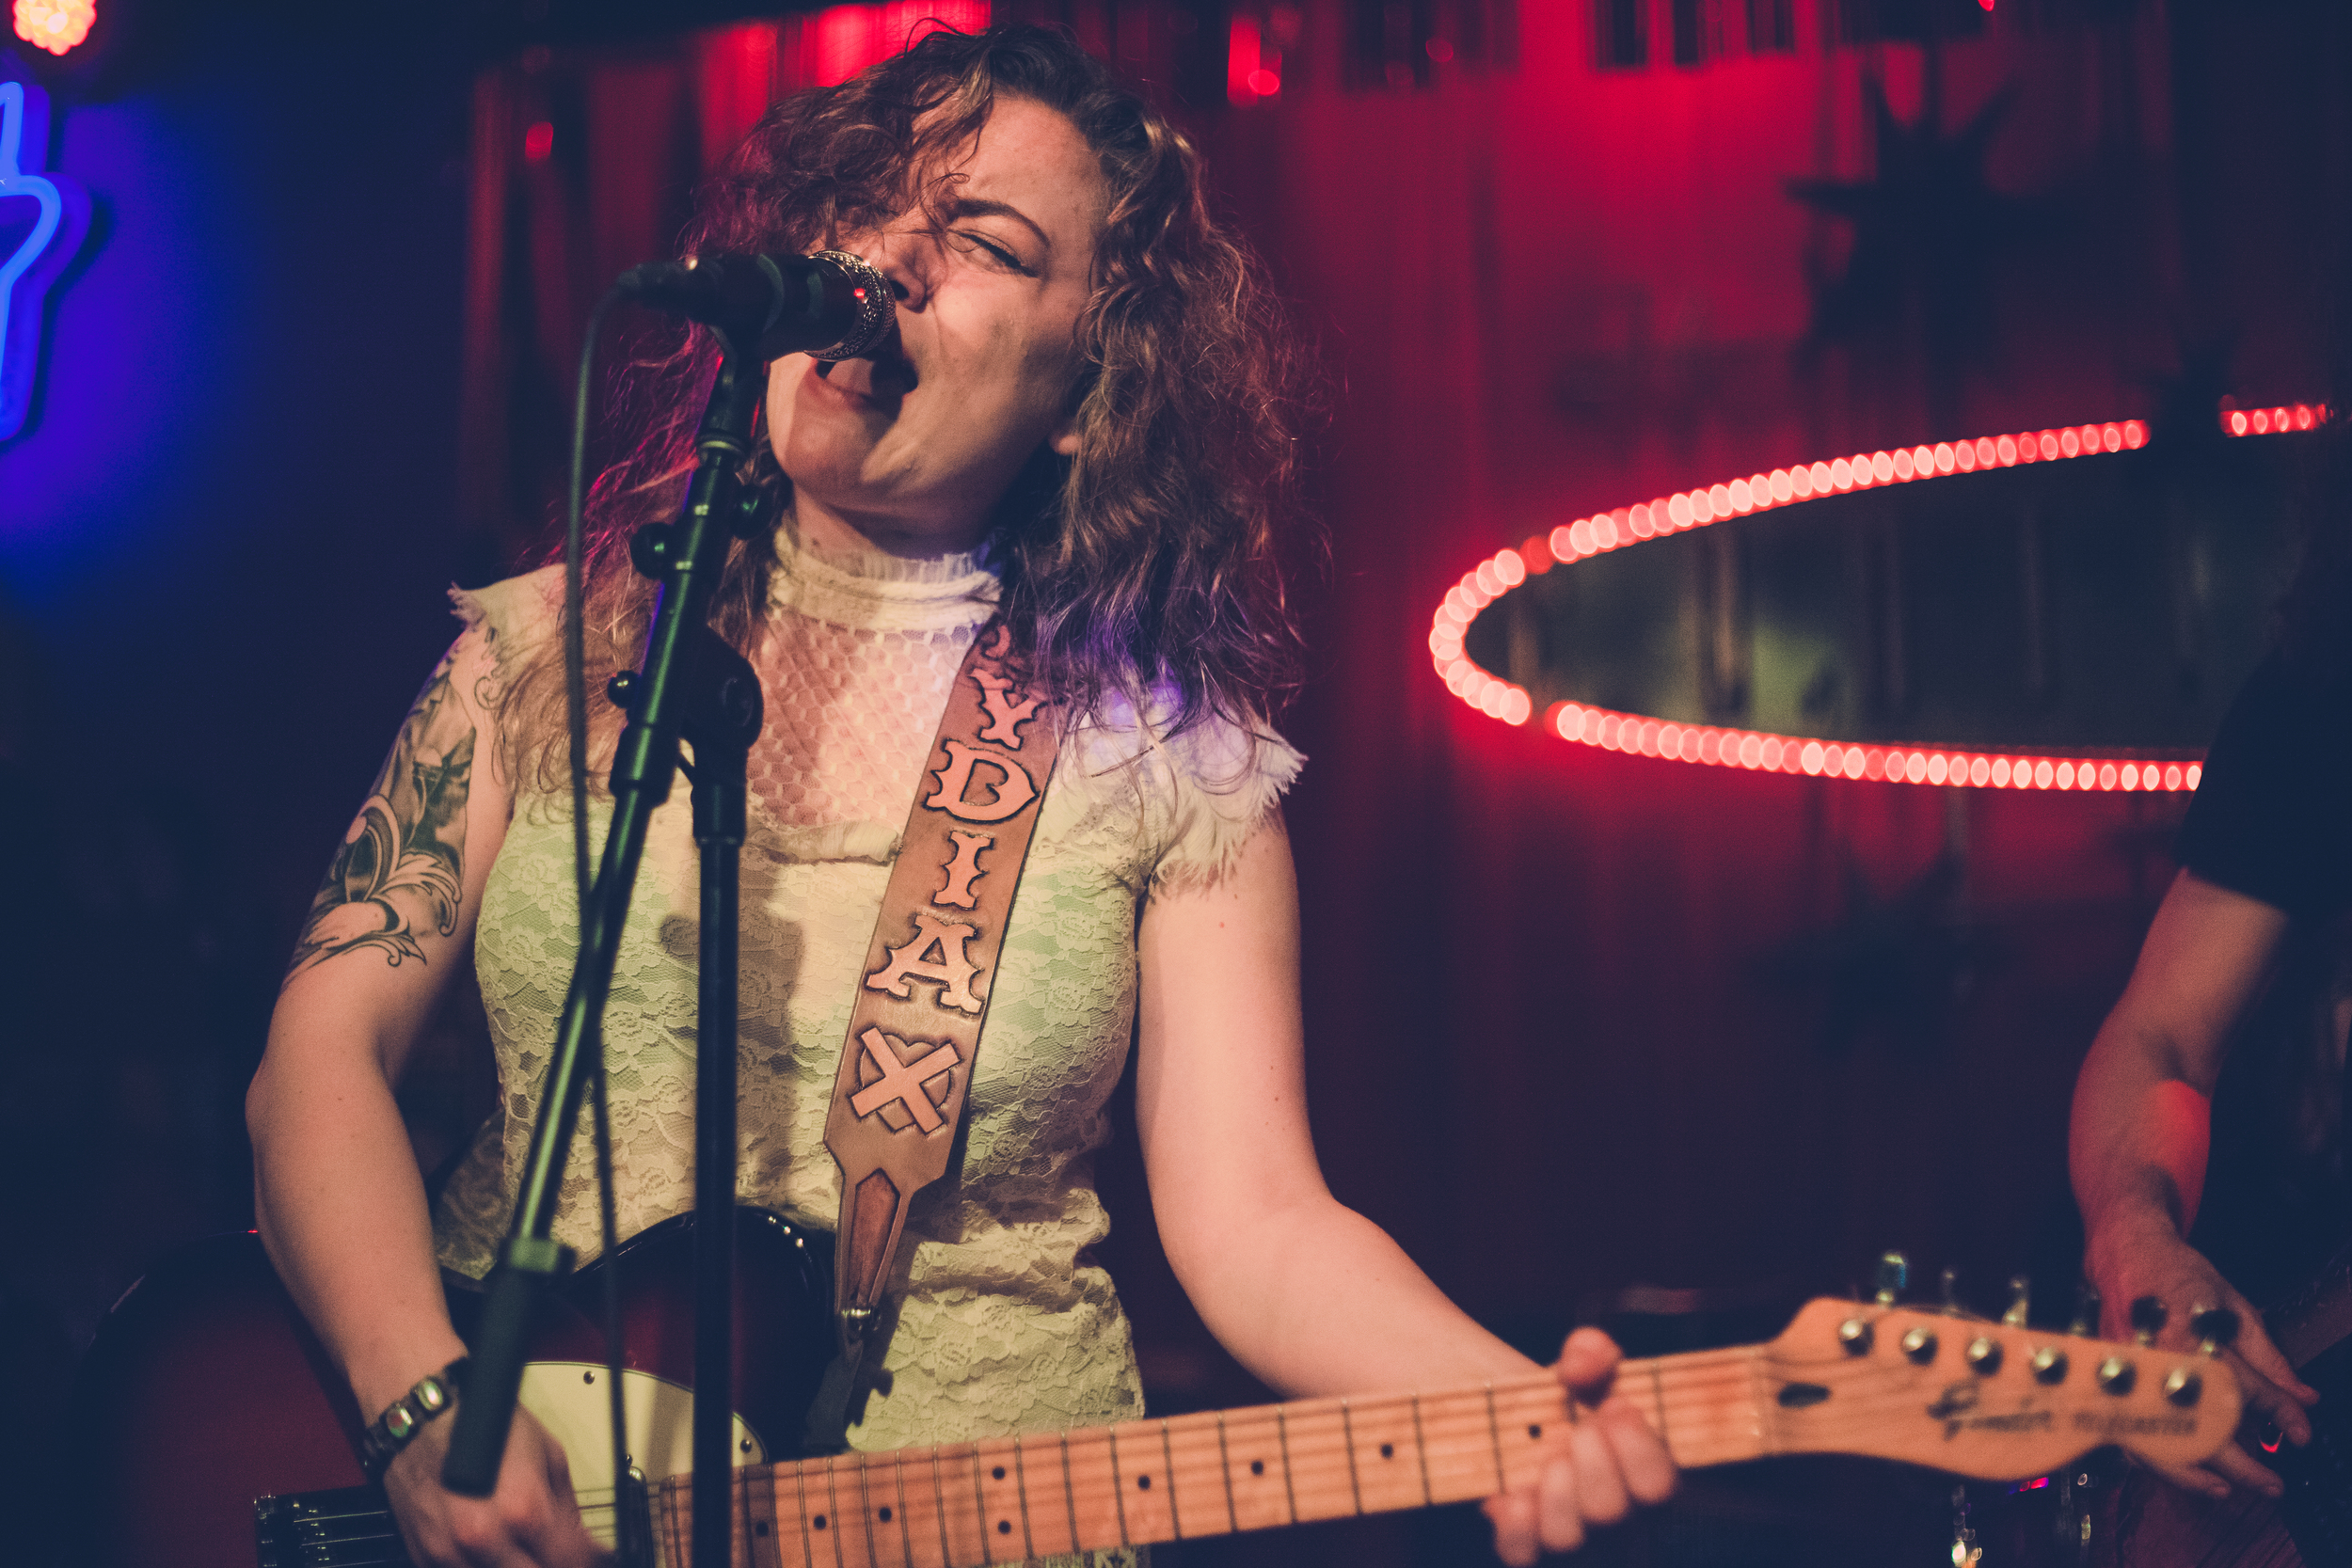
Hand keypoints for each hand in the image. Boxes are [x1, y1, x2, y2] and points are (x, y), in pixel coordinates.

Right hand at [381, 1403, 601, 1567]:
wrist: (422, 1416)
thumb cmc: (482, 1424)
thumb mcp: (546, 1453)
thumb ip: (566, 1506)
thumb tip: (584, 1543)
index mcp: (523, 1509)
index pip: (571, 1562)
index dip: (591, 1561)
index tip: (595, 1558)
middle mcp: (486, 1538)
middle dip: (554, 1566)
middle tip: (556, 1553)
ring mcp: (450, 1554)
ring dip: (518, 1567)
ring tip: (527, 1553)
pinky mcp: (425, 1557)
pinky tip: (494, 1555)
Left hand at [1482, 1328, 1676, 1561]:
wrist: (1521, 1423)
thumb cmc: (1570, 1400)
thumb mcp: (1586, 1366)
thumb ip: (1591, 1352)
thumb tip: (1579, 1366)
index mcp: (1646, 1479)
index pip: (1660, 1488)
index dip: (1638, 1447)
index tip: (1614, 1406)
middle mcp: (1617, 1522)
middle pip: (1611, 1515)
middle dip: (1591, 1462)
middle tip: (1578, 1431)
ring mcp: (1572, 1541)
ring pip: (1566, 1540)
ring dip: (1554, 1489)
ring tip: (1550, 1456)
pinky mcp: (1526, 1548)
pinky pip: (1522, 1553)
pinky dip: (1515, 1522)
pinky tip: (1515, 1492)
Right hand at [2086, 1218, 2317, 1501]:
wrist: (2123, 1247)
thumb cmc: (2178, 1272)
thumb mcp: (2232, 1305)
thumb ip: (2267, 1356)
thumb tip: (2302, 1395)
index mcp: (2192, 1337)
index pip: (2245, 1390)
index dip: (2280, 1414)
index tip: (2301, 1431)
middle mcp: (2158, 1360)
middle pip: (2200, 1429)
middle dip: (2241, 1464)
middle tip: (2271, 1484)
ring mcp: (2128, 1372)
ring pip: (2158, 1440)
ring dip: (2194, 1473)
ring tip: (2225, 1490)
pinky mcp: (2110, 1377)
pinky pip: (2129, 1428)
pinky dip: (2153, 1457)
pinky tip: (2177, 1468)